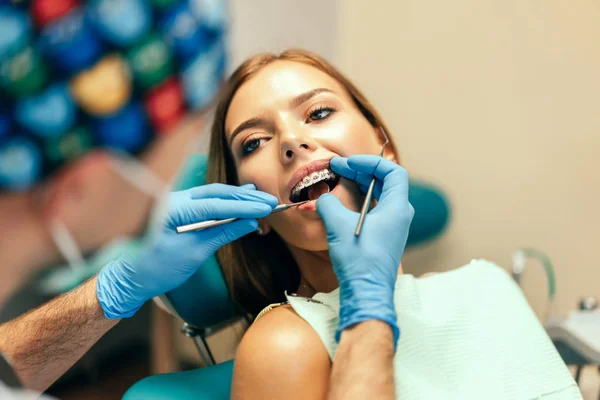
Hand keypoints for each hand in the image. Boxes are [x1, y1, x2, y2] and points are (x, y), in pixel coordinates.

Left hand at [97, 184, 277, 318]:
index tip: (266, 208)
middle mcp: (175, 199)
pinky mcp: (182, 208)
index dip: (244, 206)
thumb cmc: (160, 268)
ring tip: (263, 200)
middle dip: (246, 198)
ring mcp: (178, 201)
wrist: (135, 275)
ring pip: (214, 194)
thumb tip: (250, 223)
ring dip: (239, 198)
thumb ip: (223, 233)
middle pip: (217, 194)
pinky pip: (208, 200)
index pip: (216, 204)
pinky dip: (227, 202)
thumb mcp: (195, 253)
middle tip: (271, 203)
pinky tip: (244, 197)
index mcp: (174, 209)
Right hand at [316, 155, 413, 347]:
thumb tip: (322, 198)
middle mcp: (400, 215)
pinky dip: (361, 200)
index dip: (370, 162)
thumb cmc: (359, 260)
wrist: (366, 292)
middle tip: (339, 168)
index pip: (392, 171)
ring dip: (360, 185)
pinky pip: (376, 210)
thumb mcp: (338, 225)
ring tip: (340, 179)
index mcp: (398, 208)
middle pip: (385, 182)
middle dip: (362, 171)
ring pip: (380, 195)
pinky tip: (344, 202)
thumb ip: (328, 204)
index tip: (350, 162)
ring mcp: (393, 227)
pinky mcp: (384, 238)